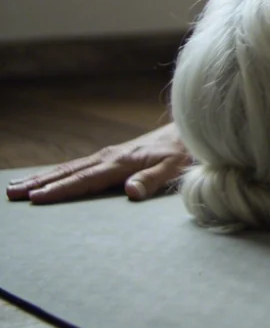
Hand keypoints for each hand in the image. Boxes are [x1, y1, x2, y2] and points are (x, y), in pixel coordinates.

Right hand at [6, 122, 191, 203]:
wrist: (193, 130)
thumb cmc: (186, 152)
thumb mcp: (175, 168)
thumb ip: (153, 179)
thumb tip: (130, 192)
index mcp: (121, 163)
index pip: (85, 179)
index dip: (61, 190)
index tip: (36, 198)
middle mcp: (110, 157)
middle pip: (69, 172)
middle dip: (40, 183)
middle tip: (12, 192)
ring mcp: (110, 155)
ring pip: (70, 167)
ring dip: (44, 177)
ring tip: (17, 185)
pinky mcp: (114, 156)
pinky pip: (79, 165)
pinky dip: (60, 172)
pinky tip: (49, 177)